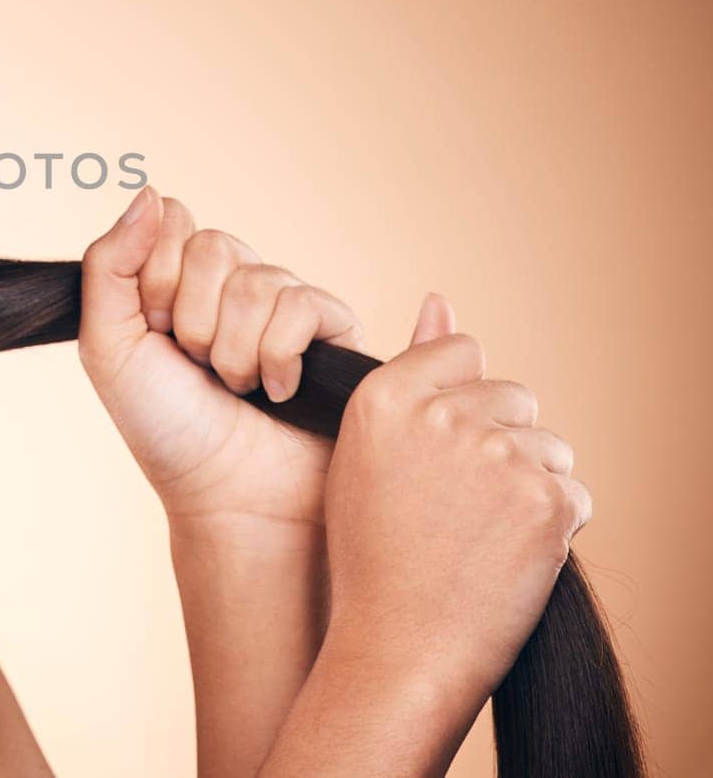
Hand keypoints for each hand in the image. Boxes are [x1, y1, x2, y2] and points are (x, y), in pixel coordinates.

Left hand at [78, 185, 367, 524]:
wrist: (225, 496)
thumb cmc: (166, 429)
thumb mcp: (109, 345)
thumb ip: (110, 263)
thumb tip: (152, 192)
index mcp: (182, 279)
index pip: (173, 222)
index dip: (157, 282)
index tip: (155, 333)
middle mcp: (235, 283)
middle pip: (213, 245)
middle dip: (193, 320)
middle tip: (196, 366)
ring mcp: (285, 304)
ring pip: (256, 280)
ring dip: (233, 350)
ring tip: (236, 388)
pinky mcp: (333, 329)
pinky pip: (301, 305)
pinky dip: (277, 358)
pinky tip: (277, 391)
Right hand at [321, 292, 590, 703]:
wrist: (399, 646)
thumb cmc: (376, 553)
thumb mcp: (369, 451)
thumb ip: (412, 373)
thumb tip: (440, 298)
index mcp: (383, 396)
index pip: (459, 352)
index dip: (458, 401)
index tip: (439, 450)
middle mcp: (439, 415)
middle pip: (512, 396)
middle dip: (501, 441)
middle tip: (456, 505)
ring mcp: (495, 455)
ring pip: (549, 446)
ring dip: (530, 484)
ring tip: (479, 535)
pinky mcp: (544, 500)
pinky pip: (575, 494)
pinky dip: (554, 526)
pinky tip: (508, 556)